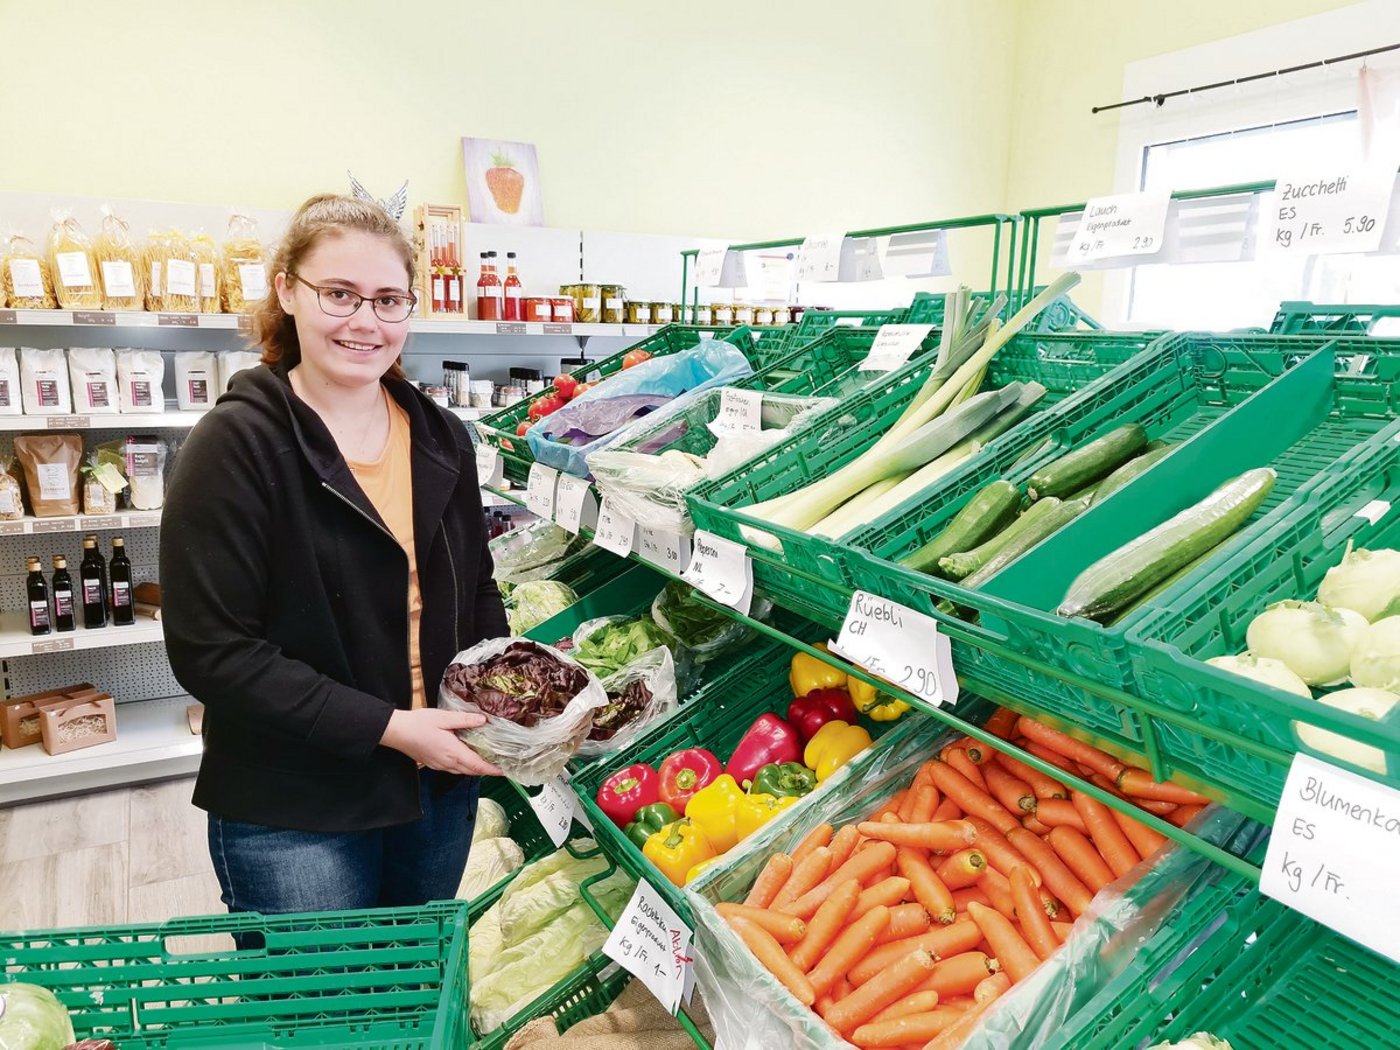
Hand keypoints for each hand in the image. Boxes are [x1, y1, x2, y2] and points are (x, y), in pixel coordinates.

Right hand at [379, 708, 503, 775]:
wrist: (397, 732)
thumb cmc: (418, 724)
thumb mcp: (444, 718)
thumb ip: (465, 720)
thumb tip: (483, 720)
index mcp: (452, 752)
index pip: (477, 765)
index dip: (492, 769)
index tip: (504, 770)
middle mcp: (447, 762)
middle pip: (471, 771)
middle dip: (486, 770)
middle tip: (499, 765)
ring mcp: (439, 765)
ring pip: (462, 771)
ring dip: (475, 768)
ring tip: (486, 761)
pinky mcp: (433, 763)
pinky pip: (453, 768)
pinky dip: (463, 766)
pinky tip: (466, 757)